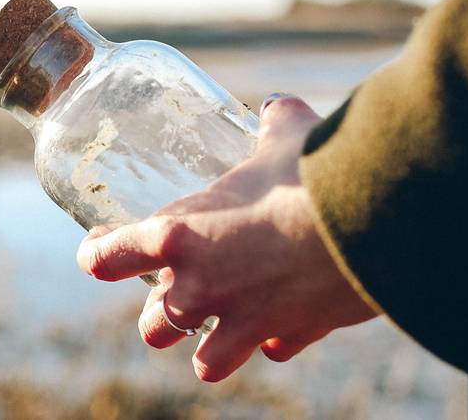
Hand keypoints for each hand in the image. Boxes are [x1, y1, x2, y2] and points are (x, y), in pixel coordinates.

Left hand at [76, 95, 377, 381]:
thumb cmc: (310, 173)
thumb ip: (271, 123)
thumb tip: (276, 107)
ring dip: (207, 345)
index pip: (106, 259)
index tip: (98, 251)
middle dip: (159, 312)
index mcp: (176, 236)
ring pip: (203, 361)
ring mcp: (240, 321)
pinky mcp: (287, 337)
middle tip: (175, 289)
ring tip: (220, 325)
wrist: (370, 224)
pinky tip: (280, 325)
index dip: (97, 256)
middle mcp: (197, 288)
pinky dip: (271, 341)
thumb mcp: (283, 137)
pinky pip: (267, 351)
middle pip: (152, 325)